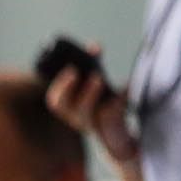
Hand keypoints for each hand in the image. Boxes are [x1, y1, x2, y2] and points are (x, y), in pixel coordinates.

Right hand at [44, 46, 137, 161]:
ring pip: (83, 113)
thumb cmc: (102, 105)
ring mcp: (91, 124)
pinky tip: (125, 85)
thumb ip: (92, 65)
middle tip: (76, 71)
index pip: (55, 100)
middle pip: (63, 106)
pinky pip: (111, 113)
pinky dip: (119, 97)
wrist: (117, 135)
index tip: (72, 70)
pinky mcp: (108, 127)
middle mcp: (75, 118)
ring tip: (99, 77)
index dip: (60, 85)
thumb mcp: (96, 83)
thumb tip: (94, 46)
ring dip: (89, 93)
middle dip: (67, 88)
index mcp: (68, 109)